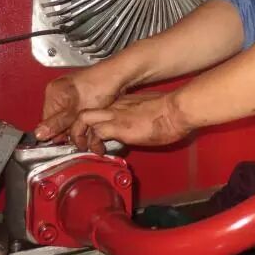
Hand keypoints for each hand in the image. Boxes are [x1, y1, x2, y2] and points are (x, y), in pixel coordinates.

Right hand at [35, 69, 121, 148]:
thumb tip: (39, 133)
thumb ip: (58, 123)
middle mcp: (59, 92)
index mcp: (53, 93)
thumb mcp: (76, 110)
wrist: (118, 77)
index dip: (57, 133)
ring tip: (87, 130)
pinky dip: (83, 119)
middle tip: (80, 137)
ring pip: (69, 118)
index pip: (47, 121)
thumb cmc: (99, 87)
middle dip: (69, 130)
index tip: (68, 141)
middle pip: (58, 120)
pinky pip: (77, 112)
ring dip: (77, 127)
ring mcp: (70, 94)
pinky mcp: (81, 96)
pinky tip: (91, 122)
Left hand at [74, 91, 190, 150]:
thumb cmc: (172, 113)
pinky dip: (92, 144)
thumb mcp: (152, 113)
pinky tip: (98, 152)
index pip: (98, 110)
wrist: (177, 111)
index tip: (91, 135)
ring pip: (82, 120)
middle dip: (77, 128)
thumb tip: (141, 127)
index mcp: (124, 103)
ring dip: (79, 135)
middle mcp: (115, 107)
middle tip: (81, 142)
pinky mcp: (117, 126)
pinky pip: (94, 133)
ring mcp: (114, 115)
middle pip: (84, 112)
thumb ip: (141, 118)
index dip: (90, 123)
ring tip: (85, 148)